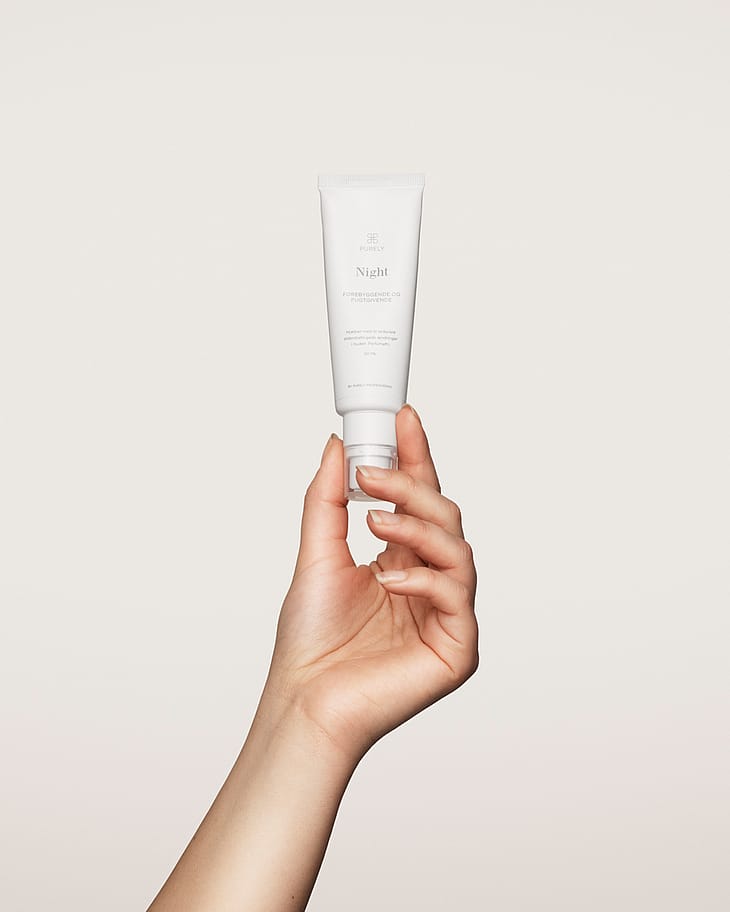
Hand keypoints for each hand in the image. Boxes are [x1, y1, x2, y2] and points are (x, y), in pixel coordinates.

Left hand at [266, 405, 478, 762]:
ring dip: (417, 526)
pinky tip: (391, 578)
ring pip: (458, 548)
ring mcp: (446, 613)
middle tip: (373, 470)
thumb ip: (328, 499)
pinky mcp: (458, 646)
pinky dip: (425, 578)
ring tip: (375, 522)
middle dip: (412, 486)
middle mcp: (428, 582)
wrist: (305, 699)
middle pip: (444, 516)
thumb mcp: (317, 553)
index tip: (403, 418)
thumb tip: (336, 446)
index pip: (418, 500)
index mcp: (400, 561)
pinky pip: (457, 595)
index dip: (415, 457)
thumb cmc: (311, 639)